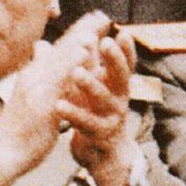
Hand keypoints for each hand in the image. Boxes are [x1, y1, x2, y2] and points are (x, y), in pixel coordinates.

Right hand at [0, 15, 104, 185]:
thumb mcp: (31, 93)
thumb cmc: (20, 125)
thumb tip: (42, 45)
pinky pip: (60, 81)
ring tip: (96, 25)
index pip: (59, 49)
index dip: (78, 32)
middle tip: (102, 15)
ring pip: (61, 61)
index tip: (96, 18)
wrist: (4, 152)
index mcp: (36, 75)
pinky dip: (72, 65)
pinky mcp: (41, 103)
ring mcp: (37, 88)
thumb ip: (40, 69)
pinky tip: (85, 54)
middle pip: (61, 49)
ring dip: (79, 41)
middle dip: (83, 30)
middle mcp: (35, 76)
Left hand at [58, 21, 142, 185]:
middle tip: (105, 42)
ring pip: (103, 99)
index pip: (124, 64)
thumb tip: (85, 33)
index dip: (126, 50)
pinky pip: (86, 123)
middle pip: (121, 77)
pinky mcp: (99, 134)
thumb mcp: (96, 86)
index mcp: (117, 85)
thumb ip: (90, 62)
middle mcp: (120, 99)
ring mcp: (112, 118)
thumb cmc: (96, 112)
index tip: (123, 33)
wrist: (101, 152)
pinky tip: (59, 104)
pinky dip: (73, 113)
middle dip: (114, 59)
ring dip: (90, 85)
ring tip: (76, 73)